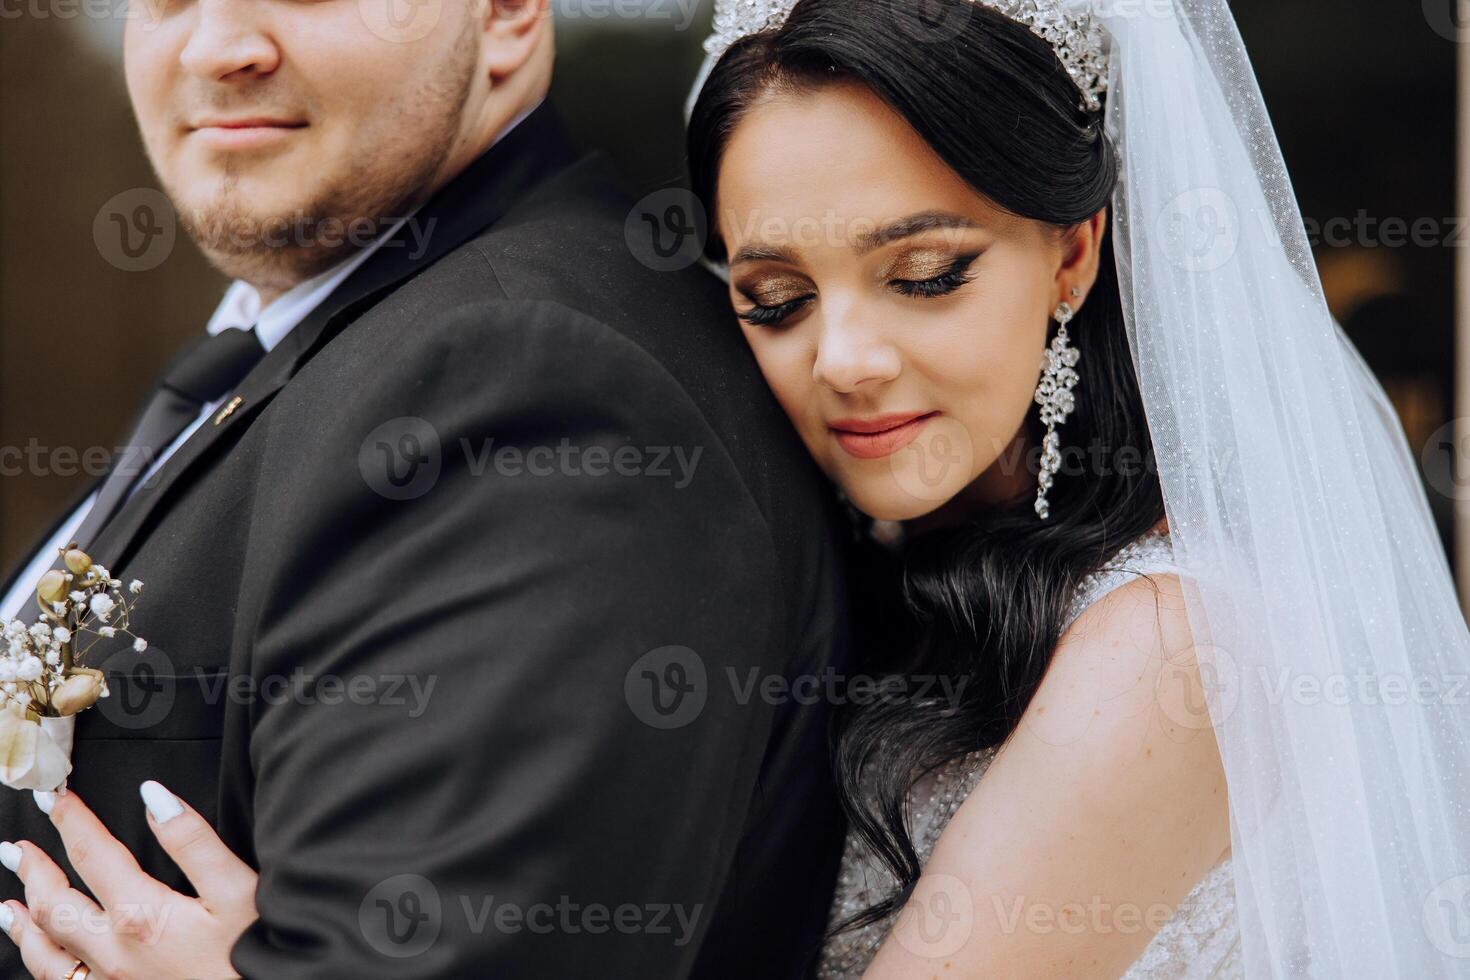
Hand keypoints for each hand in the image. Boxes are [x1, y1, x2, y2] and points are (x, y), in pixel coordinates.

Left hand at [0, 781, 256, 979]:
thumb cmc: (253, 955)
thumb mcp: (236, 889)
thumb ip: (193, 841)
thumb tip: (154, 796)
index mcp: (142, 914)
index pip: (93, 854)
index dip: (71, 822)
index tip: (55, 799)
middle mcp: (114, 951)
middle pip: (56, 905)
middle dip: (33, 871)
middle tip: (15, 848)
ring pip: (47, 954)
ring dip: (24, 924)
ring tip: (9, 906)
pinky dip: (41, 967)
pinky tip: (42, 961)